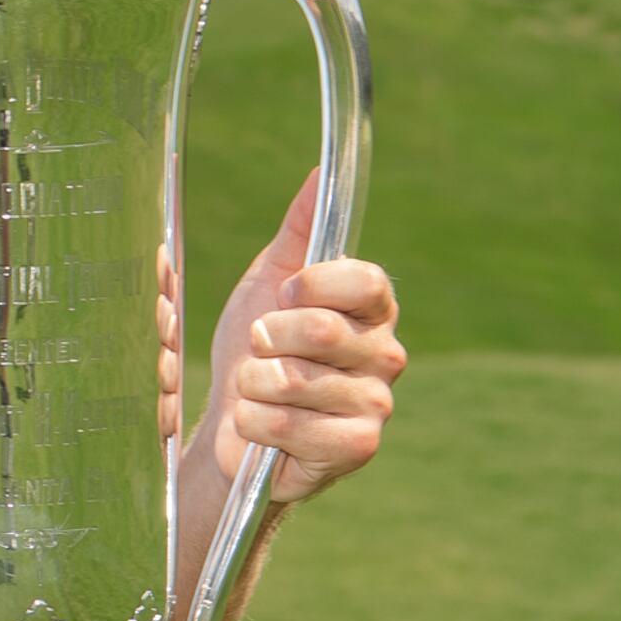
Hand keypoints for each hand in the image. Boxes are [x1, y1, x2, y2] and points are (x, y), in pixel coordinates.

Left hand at [203, 169, 401, 503]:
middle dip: (266, 338)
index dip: (312, 285)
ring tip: (258, 390)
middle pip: (321, 330)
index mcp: (373, 309)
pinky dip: (256, 422)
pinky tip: (263, 426)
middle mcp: (386, 354)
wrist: (234, 423)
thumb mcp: (269, 281)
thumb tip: (319, 173)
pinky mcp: (357, 447)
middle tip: (259, 349)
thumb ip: (299, 231)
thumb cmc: (255, 349)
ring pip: (295, 379)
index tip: (283, 295)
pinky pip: (290, 424)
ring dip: (253, 384)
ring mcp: (376, 404)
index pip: (365, 280)